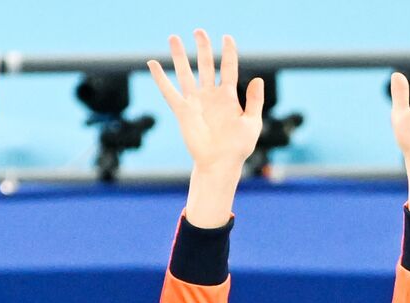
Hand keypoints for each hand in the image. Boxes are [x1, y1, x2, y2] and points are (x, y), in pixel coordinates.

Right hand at [148, 31, 262, 176]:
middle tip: (199, 31)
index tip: (227, 37)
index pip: (228, 68)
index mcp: (228, 97)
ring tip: (174, 37)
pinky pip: (169, 91)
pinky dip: (160, 78)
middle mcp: (210, 95)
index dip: (228, 52)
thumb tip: (257, 79)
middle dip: (202, 48)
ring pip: (186, 73)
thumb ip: (254, 101)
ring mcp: (195, 101)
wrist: (220, 164)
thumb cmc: (238, 147)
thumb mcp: (252, 123)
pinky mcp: (183, 111)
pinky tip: (152, 63)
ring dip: (179, 56)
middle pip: (205, 65)